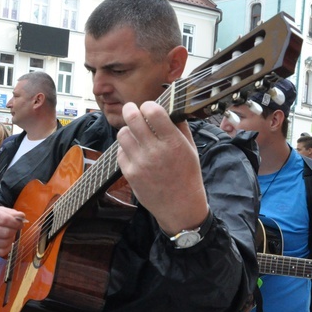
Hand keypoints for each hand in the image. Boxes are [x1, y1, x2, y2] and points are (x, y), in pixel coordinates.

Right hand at [0, 205, 25, 255]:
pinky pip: (2, 252)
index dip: (16, 222)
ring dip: (11, 238)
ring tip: (9, 234)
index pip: (5, 220)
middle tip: (15, 228)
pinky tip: (5, 241)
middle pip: (6, 232)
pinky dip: (8, 247)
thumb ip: (10, 213)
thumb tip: (22, 217)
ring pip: (5, 243)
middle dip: (14, 230)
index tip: (20, 222)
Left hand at [117, 102, 208, 234]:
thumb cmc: (187, 176)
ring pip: (122, 134)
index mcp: (173, 142)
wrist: (179, 207)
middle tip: (131, 109)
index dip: (148, 105)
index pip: (153, 112)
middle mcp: (155, 151)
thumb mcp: (190, 149)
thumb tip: (169, 107)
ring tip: (134, 133)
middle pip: (132, 118)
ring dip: (128, 130)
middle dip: (130, 109)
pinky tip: (134, 151)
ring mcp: (140, 163)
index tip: (148, 107)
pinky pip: (120, 152)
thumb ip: (180, 127)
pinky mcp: (129, 173)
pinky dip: (125, 148)